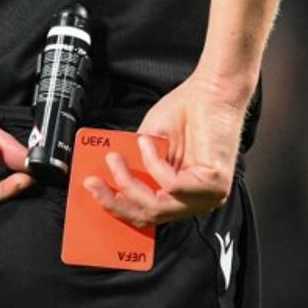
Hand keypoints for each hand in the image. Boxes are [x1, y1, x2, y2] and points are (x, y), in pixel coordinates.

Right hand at [84, 69, 254, 226]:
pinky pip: (172, 185)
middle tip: (93, 183)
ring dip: (129, 181)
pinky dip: (153, 163)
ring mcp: (207, 196)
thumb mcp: (148, 143)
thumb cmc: (185, 112)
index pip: (148, 214)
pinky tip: (147, 143)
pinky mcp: (214, 185)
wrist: (212, 90)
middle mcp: (196, 199)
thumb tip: (106, 174)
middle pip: (150, 216)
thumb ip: (134, 163)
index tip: (94, 192)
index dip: (118, 208)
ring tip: (115, 158)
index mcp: (182, 193)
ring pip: (158, 206)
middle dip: (115, 201)